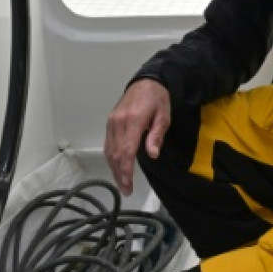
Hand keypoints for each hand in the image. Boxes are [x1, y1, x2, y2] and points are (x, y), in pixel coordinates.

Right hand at [104, 78, 171, 195]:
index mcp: (134, 120)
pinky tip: (116, 167)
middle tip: (126, 190)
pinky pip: (108, 143)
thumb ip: (157, 136)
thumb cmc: (157, 99)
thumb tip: (152, 154)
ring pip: (109, 150)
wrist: (146, 81)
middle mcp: (119, 122)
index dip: (126, 170)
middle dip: (120, 174)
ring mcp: (112, 122)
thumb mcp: (164, 117)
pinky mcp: (110, 122)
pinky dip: (111, 158)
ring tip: (121, 183)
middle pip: (116, 154)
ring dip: (114, 168)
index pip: (127, 150)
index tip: (128, 184)